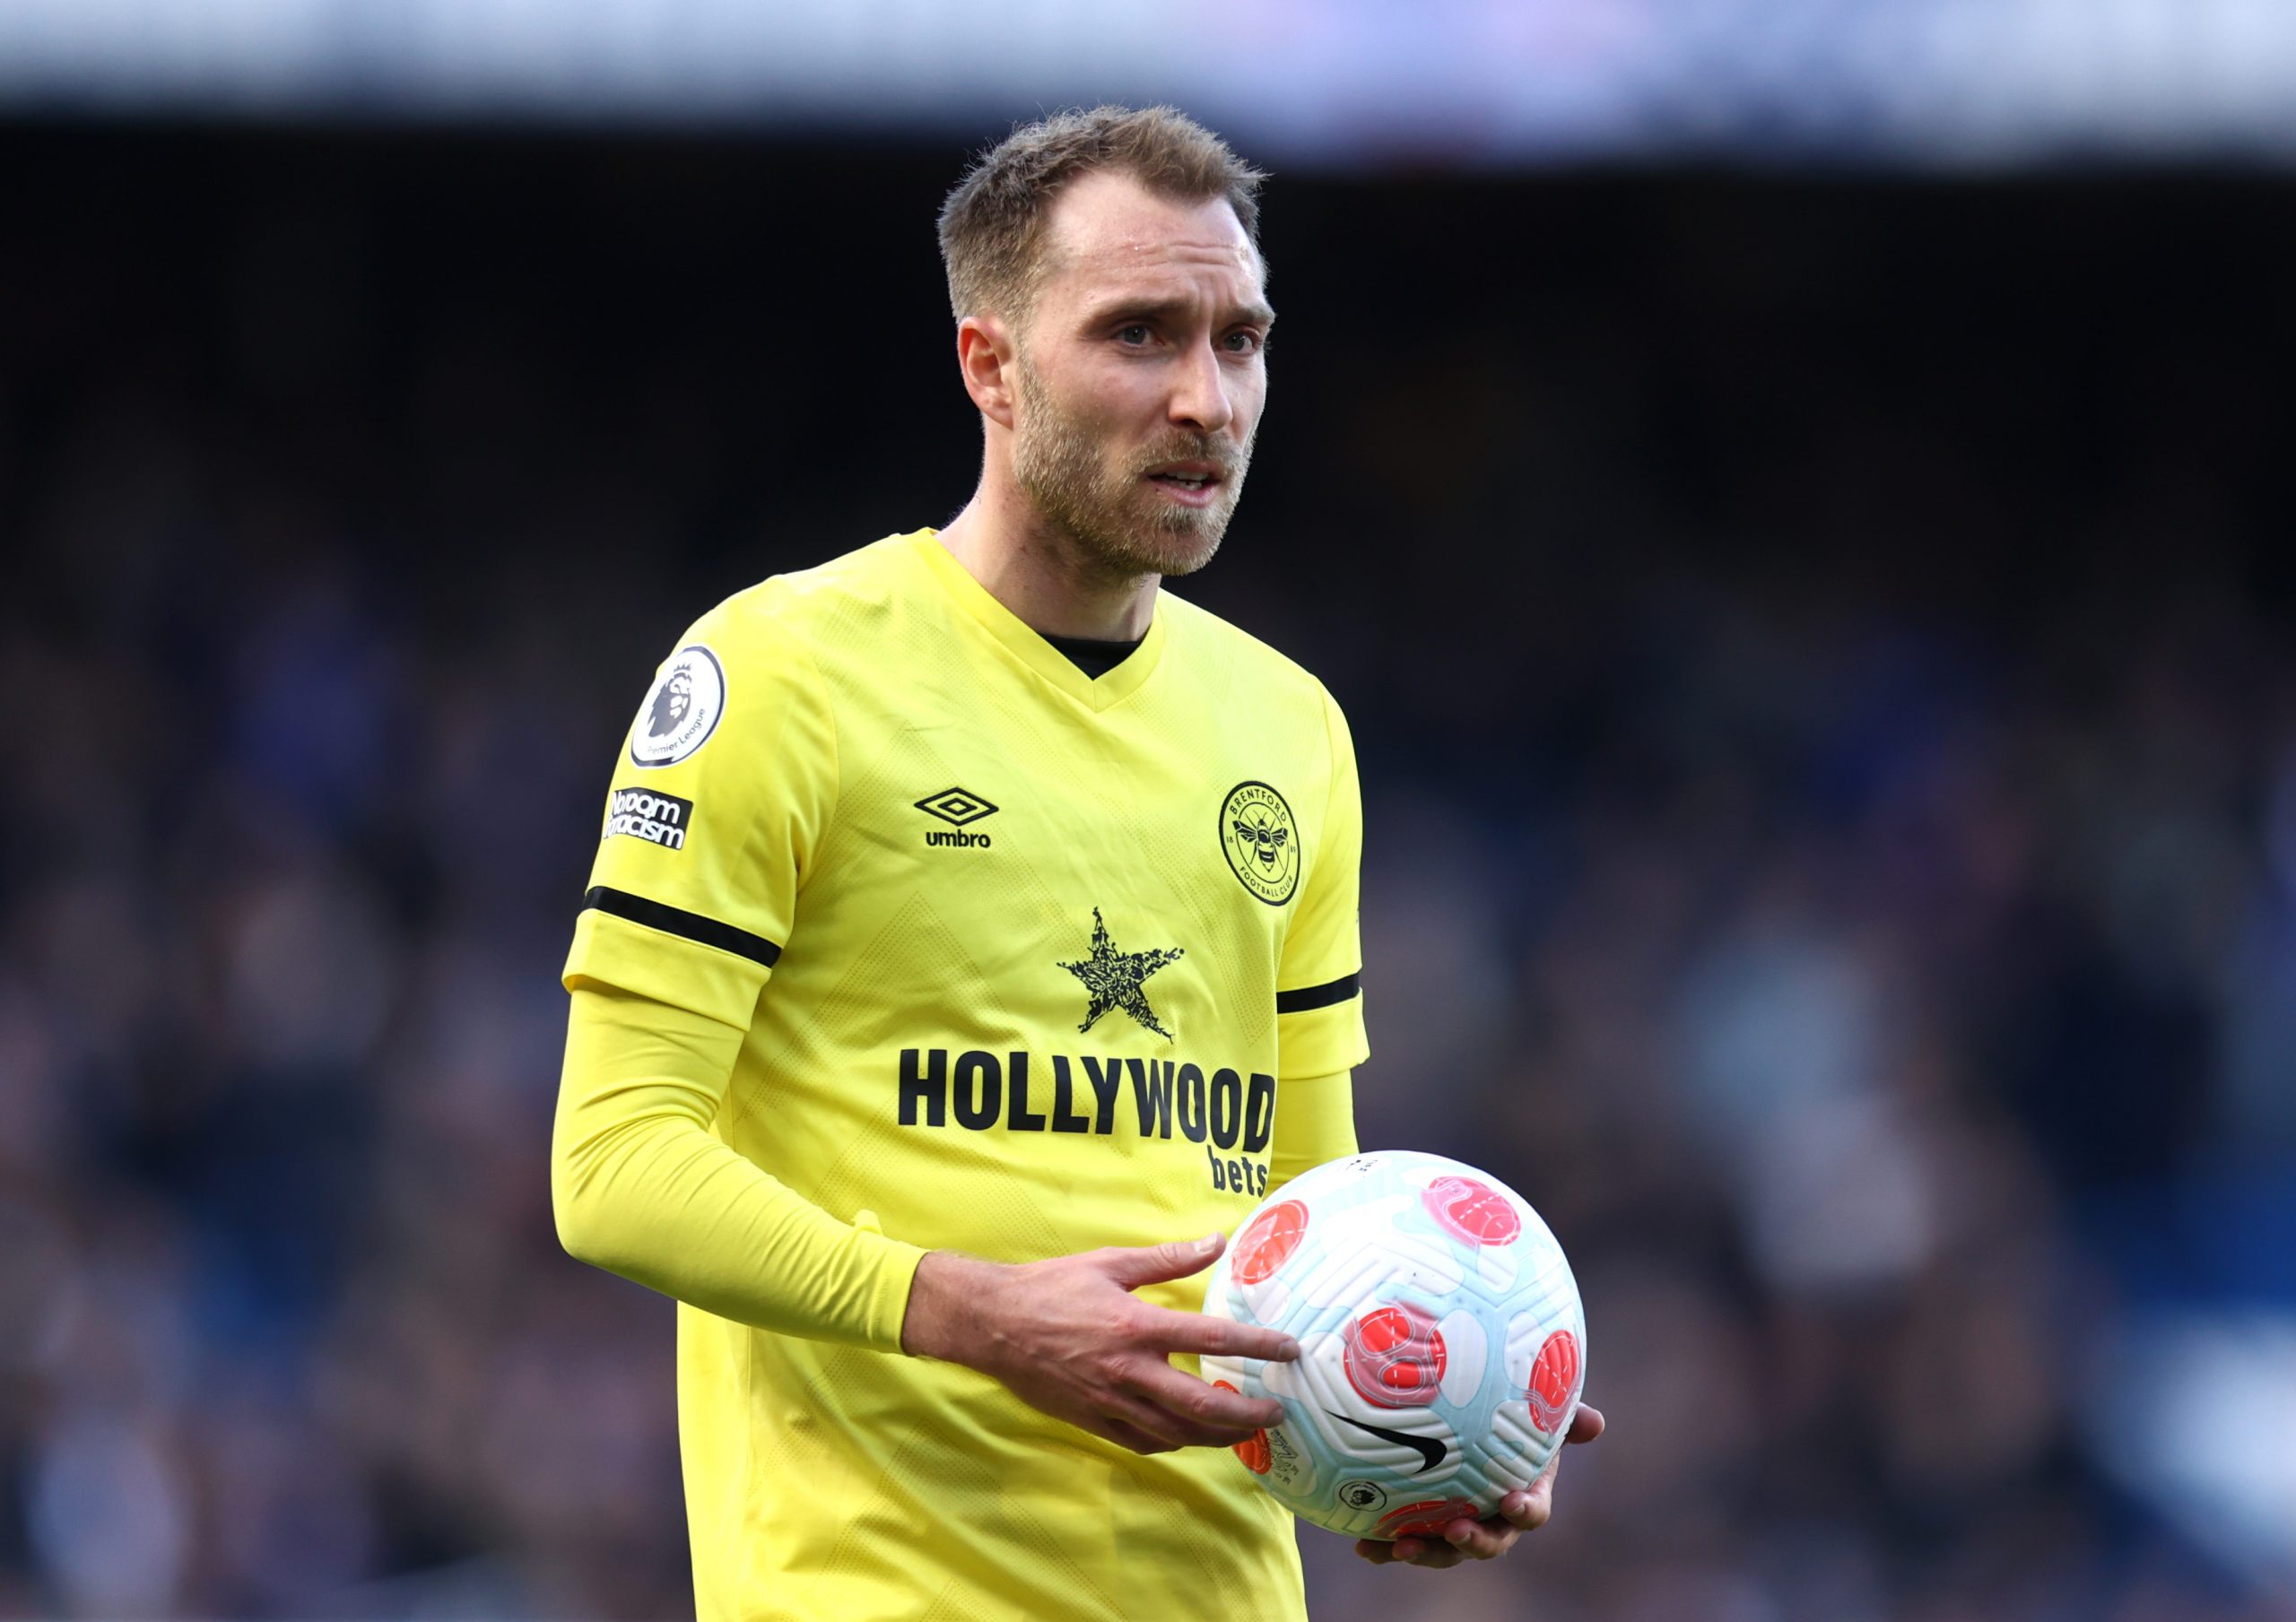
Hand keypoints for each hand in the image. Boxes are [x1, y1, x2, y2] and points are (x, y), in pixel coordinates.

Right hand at [900, 1232, 1299, 1455]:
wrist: (992, 1324)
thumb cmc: (1050, 1287)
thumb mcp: (1111, 1262)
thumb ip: (1168, 1259)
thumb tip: (1216, 1241)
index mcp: (1136, 1326)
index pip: (1211, 1338)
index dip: (1257, 1345)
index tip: (1288, 1350)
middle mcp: (1128, 1370)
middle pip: (1204, 1404)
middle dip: (1249, 1413)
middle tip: (1277, 1411)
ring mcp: (1110, 1401)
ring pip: (1178, 1432)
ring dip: (1219, 1435)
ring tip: (1245, 1429)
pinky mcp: (1092, 1420)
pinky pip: (1144, 1442)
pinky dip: (1176, 1441)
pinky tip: (1190, 1434)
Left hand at [1354, 1404, 1605, 1567]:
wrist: (1457, 1418)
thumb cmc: (1505, 1414)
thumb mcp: (1531, 1408)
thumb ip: (1561, 1414)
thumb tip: (1596, 1422)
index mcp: (1522, 1492)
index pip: (1531, 1510)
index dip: (1526, 1511)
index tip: (1512, 1502)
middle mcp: (1490, 1517)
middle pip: (1489, 1542)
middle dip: (1474, 1542)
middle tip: (1455, 1529)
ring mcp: (1453, 1523)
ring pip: (1444, 1550)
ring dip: (1425, 1552)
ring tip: (1401, 1545)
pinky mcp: (1419, 1524)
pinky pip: (1403, 1540)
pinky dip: (1384, 1546)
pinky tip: (1364, 1547)